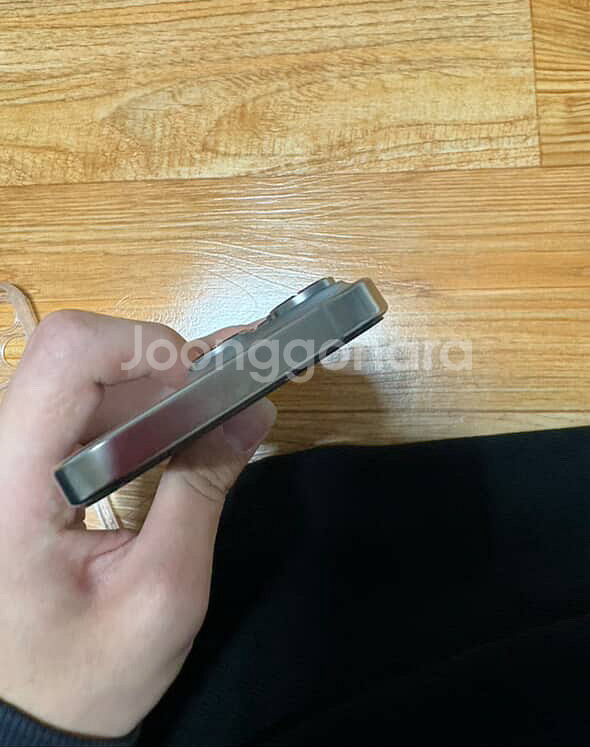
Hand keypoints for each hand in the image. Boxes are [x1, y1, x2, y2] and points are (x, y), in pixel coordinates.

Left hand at [0, 311, 275, 737]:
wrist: (25, 714)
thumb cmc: (85, 672)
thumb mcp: (163, 590)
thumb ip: (204, 489)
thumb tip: (252, 410)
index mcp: (12, 485)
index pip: (66, 355)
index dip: (144, 347)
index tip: (203, 385)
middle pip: (76, 357)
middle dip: (161, 372)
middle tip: (221, 408)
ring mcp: (6, 455)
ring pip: (82, 376)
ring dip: (152, 391)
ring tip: (205, 425)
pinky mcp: (20, 463)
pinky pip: (77, 406)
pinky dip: (134, 411)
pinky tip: (172, 439)